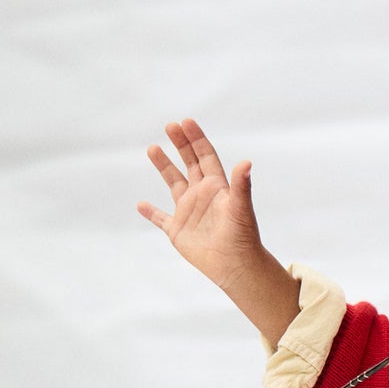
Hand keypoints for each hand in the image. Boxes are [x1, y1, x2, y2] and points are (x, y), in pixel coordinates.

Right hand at [135, 117, 269, 292]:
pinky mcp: (178, 230)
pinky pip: (160, 219)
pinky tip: (141, 205)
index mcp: (217, 187)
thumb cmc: (242, 236)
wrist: (236, 265)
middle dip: (180, 144)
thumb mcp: (241, 208)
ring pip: (173, 184)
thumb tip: (247, 162)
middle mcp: (202, 196)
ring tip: (152, 148)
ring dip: (164, 166)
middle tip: (170, 126)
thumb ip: (242, 185)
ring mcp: (189, 212)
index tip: (186, 122)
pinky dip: (151, 212)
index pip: (205, 156)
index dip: (196, 139)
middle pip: (189, 164)